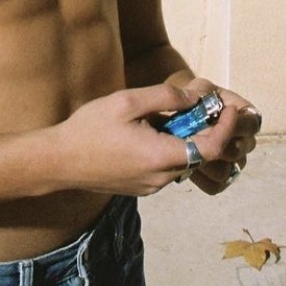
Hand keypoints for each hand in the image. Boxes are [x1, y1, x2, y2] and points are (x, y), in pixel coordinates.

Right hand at [52, 82, 241, 196]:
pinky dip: (169, 149)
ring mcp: (152, 186)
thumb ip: (165, 97)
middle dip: (204, 129)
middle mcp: (162, 178)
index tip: (227, 107)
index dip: (226, 126)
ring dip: (184, 139)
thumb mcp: (126, 101)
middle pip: (199, 153)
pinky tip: (149, 132)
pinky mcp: (141, 188)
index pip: (212, 147)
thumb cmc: (89, 129)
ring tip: (167, 116)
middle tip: (196, 104)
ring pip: (183, 160)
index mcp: (161, 156)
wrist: (58, 162)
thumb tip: (194, 98)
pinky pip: (166, 167)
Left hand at [178, 80, 261, 194]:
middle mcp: (245, 140)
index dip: (233, 126)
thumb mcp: (198, 88)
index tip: (210, 122)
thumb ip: (202, 92)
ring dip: (204, 163)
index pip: (251, 125)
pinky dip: (201, 179)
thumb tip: (199, 102)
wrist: (182, 114)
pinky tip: (187, 167)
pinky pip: (216, 186)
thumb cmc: (194, 97)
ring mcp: (234, 161)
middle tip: (191, 138)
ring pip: (226, 171)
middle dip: (212, 145)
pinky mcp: (221, 177)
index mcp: (245, 115)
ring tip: (185, 151)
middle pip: (238, 151)